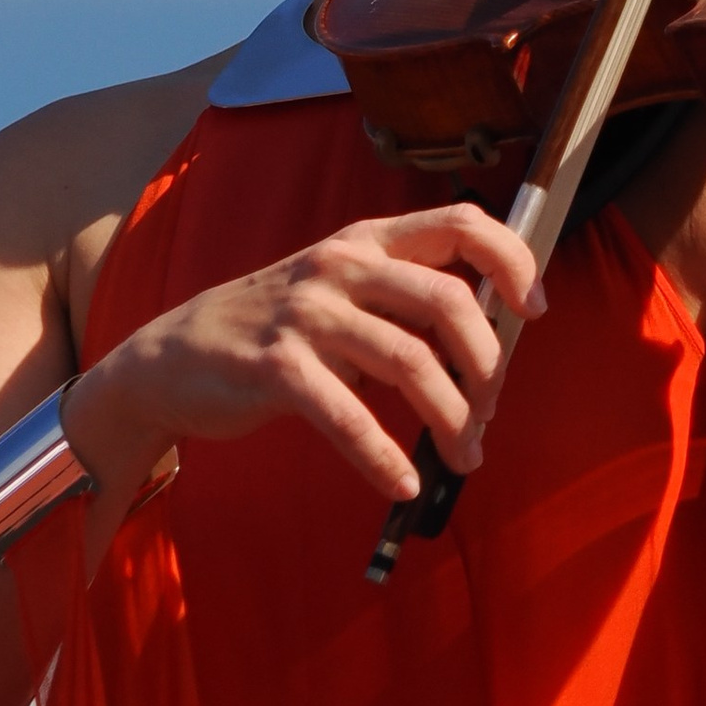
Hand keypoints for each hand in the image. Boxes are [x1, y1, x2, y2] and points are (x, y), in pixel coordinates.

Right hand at [66, 201, 545, 510]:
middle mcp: (340, 266)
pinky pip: (347, 416)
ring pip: (410, 362)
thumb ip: (404, 302)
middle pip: (448, 301)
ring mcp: (306, 314)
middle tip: (490, 412)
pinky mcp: (275, 367)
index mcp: (365, 241)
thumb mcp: (339, 292)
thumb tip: (489, 348)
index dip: (512, 262)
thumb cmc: (276, 329)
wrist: (172, 356)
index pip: (462, 222)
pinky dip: (383, 457)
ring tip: (463, 457)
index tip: (533, 312)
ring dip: (451, 420)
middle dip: (488, 367)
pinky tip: (403, 483)